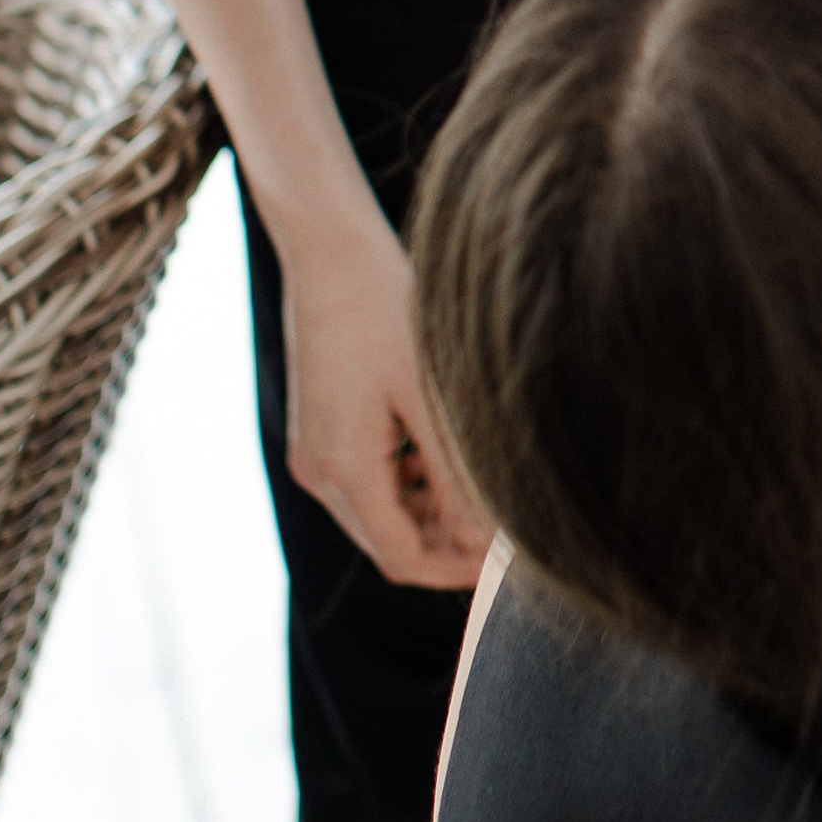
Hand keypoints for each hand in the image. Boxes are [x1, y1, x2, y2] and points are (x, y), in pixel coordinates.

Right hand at [273, 201, 488, 588]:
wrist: (330, 252)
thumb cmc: (386, 310)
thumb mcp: (430, 395)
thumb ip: (453, 474)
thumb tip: (482, 541)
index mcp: (344, 469)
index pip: (401, 558)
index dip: (455, 569)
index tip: (507, 561)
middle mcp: (318, 471)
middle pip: (387, 541)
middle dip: (447, 543)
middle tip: (507, 524)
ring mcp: (314, 451)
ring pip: (377, 513)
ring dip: (429, 513)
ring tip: (487, 488)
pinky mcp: (319, 429)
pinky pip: (364, 480)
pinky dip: (406, 483)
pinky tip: (446, 456)